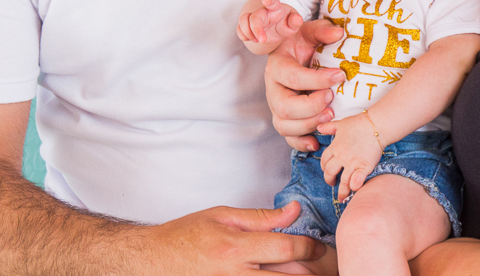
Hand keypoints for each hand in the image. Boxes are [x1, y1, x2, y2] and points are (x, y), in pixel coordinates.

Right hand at [141, 203, 325, 274]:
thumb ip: (261, 218)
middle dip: (312, 274)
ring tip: (308, 275)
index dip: (310, 247)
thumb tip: (294, 210)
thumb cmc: (186, 237)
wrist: (152, 261)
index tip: (319, 247)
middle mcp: (235, 275)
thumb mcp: (222, 217)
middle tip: (326, 269)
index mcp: (235, 248)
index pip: (286, 248)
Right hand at [237, 0, 300, 45]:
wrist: (277, 28)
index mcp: (276, 8)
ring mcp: (253, 17)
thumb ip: (295, 22)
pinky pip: (239, 29)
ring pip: (243, 20)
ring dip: (248, 32)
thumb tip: (298, 19)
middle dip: (256, 28)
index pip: (273, 1)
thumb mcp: (293, 24)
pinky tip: (251, 39)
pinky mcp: (247, 25)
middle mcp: (263, 11)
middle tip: (262, 40)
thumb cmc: (286, 23)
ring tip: (257, 40)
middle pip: (255, 16)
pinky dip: (243, 35)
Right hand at [265, 19, 345, 150]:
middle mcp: (273, 89)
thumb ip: (323, 30)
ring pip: (284, 125)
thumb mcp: (309, 31)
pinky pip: (288, 137)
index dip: (316, 79)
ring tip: (330, 116)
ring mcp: (276, 106)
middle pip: (283, 106)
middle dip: (310, 106)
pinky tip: (317, 142)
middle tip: (331, 98)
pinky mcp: (284, 119)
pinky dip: (301, 143)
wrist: (291, 53)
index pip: (292, 76)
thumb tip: (338, 33)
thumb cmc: (301, 42)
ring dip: (308, 125)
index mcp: (277, 65)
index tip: (340, 75)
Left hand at [317, 112, 383, 201]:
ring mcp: (352, 163)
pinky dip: (354, 186)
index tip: (327, 171)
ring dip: (342, 191)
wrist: (375, 125)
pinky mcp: (364, 167)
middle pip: (330, 173)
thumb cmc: (358, 123)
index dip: (325, 168)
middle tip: (333, 184)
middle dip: (330, 181)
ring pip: (343, 181)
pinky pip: (357, 181)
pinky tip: (354, 190)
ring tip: (342, 197)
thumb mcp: (341, 124)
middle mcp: (341, 157)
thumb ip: (329, 127)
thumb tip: (319, 128)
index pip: (324, 161)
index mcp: (334, 147)